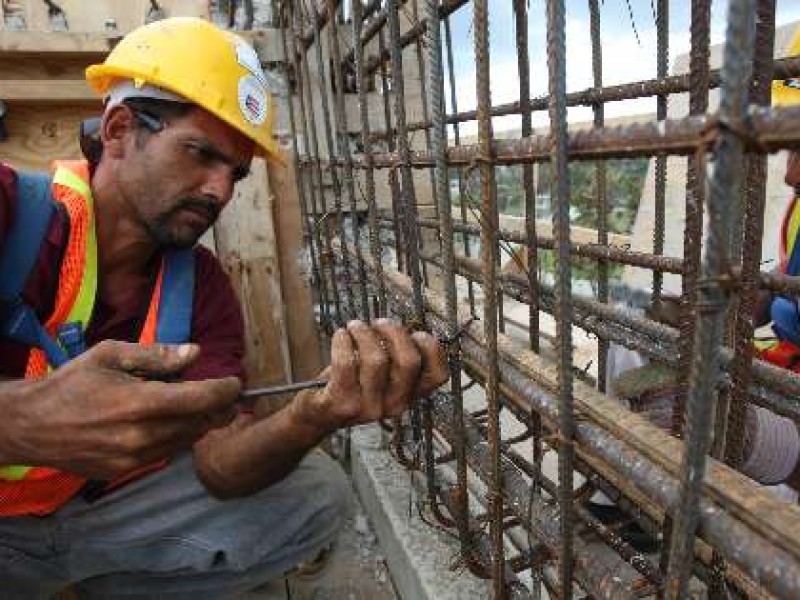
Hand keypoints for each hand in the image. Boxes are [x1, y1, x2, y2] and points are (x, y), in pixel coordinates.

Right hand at [0, 340, 239, 478]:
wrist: (30, 425)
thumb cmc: (71, 383)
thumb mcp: (111, 355)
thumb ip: (156, 355)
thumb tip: (195, 352)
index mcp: (141, 402)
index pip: (202, 399)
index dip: (226, 390)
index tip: (235, 383)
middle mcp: (142, 435)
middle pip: (201, 423)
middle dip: (218, 407)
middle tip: (223, 394)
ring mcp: (133, 458)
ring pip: (187, 440)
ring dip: (198, 423)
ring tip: (193, 404)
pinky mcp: (124, 471)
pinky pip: (165, 453)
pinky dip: (175, 437)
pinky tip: (165, 422)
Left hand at [291, 319, 447, 434]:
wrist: (318, 414)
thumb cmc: (350, 385)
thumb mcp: (381, 377)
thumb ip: (395, 358)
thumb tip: (399, 327)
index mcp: (408, 396)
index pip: (438, 375)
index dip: (432, 348)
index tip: (416, 333)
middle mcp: (394, 405)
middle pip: (409, 361)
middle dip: (395, 332)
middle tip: (379, 323)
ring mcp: (369, 407)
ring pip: (377, 359)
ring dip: (364, 333)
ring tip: (354, 327)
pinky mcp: (343, 404)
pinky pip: (346, 363)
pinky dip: (343, 342)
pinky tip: (341, 336)